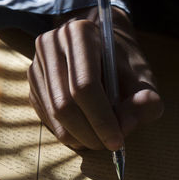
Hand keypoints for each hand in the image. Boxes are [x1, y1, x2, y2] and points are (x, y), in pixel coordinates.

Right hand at [27, 6, 162, 149]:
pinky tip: (85, 130)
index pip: (85, 85)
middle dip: (88, 133)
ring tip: (99, 139)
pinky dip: (67, 131)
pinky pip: (46, 116)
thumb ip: (145, 100)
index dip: (101, 119)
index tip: (117, 141)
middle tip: (109, 145)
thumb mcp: (143, 76)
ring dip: (78, 136)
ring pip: (53, 114)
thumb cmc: (123, 62)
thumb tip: (126, 126)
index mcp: (80, 34)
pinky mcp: (32, 83)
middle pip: (64, 103)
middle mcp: (52, 45)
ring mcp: (37, 64)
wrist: (100, 45)